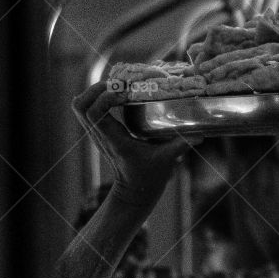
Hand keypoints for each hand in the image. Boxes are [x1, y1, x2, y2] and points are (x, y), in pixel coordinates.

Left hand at [72, 81, 200, 205]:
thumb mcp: (166, 161)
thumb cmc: (149, 178)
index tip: (125, 92)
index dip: (106, 97)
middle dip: (96, 89)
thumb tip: (199, 136)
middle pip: (80, 105)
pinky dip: (94, 98)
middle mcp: (100, 135)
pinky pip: (85, 110)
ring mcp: (96, 134)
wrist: (133, 192)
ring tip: (115, 87)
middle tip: (118, 84)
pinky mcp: (99, 132)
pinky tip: (112, 95)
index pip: (94, 113)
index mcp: (113, 140)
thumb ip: (180, 147)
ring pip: (79, 106)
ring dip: (93, 92)